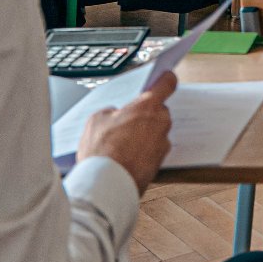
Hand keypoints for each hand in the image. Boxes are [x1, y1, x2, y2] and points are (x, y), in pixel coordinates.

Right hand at [80, 72, 175, 191]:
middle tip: (125, 122)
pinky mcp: (161, 161)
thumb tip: (114, 113)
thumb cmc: (101, 151)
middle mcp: (161, 122)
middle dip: (145, 115)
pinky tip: (125, 157)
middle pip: (158, 111)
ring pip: (155, 132)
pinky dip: (143, 151)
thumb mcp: (95, 120)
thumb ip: (110, 110)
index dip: (164, 79)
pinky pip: (153, 149)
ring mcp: (163, 143)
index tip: (163, 77)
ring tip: (120, 144)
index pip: (166, 83)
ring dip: (143, 134)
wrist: (106, 184)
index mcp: (148, 106)